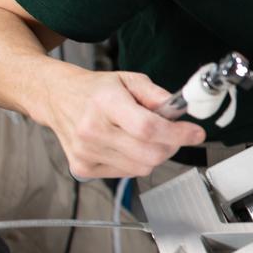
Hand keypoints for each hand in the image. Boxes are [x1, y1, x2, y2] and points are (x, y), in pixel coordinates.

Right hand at [40, 68, 204, 177]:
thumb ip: (158, 95)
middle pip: (149, 154)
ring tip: (144, 136)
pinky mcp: (82, 167)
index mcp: (105, 102)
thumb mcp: (129, 80)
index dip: (178, 134)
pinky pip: (126, 173)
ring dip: (154, 154)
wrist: (57, 97)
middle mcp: (92, 130)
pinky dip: (136, 162)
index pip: (148, 128)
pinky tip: (126, 145)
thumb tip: (181, 111)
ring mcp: (85, 152)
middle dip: (171, 146)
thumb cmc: (95, 90)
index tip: (196, 133)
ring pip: (141, 167)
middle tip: (172, 134)